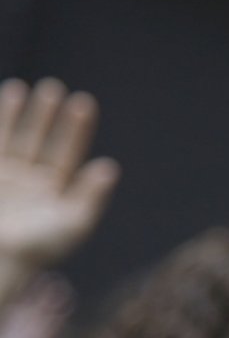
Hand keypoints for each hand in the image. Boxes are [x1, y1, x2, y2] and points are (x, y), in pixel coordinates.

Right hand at [0, 79, 117, 304]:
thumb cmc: (38, 249)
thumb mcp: (72, 223)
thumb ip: (90, 195)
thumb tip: (109, 166)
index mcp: (54, 193)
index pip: (67, 153)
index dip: (75, 129)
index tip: (83, 102)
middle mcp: (29, 184)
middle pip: (39, 141)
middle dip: (46, 116)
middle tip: (55, 87)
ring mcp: (4, 180)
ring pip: (13, 139)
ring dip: (19, 115)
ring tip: (26, 87)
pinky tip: (4, 98)